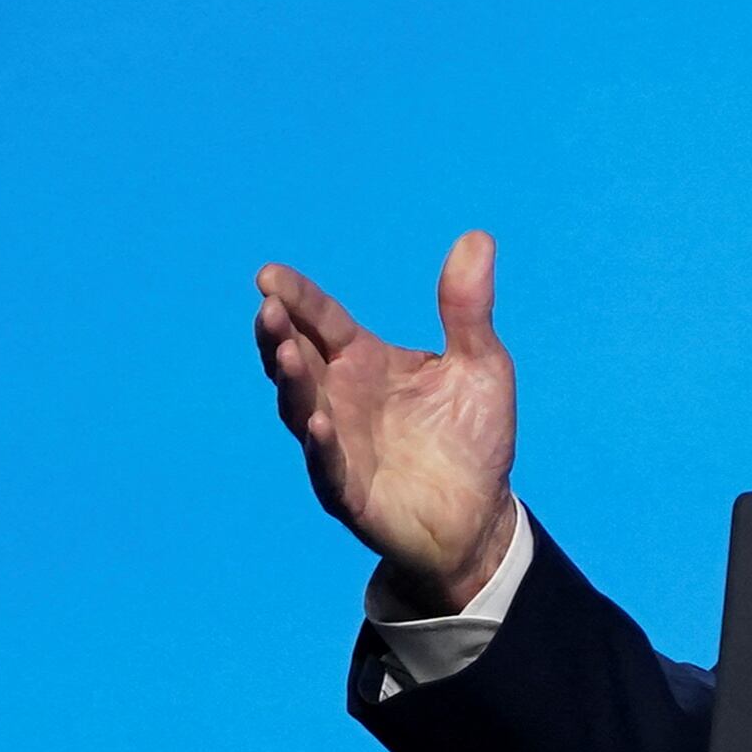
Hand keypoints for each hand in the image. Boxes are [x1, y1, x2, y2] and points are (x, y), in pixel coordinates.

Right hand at [254, 232, 519, 614]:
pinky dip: (321, 444)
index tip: (269, 275)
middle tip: (269, 308)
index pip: (323, 320)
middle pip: (297, 358)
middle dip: (278, 334)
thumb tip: (479, 236)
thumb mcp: (482, 365)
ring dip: (292, 382)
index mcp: (364, 360)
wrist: (480, 515)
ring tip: (288, 354)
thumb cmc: (472, 437)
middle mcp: (340, 396)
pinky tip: (317, 422)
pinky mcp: (348, 490)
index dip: (298, 298)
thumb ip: (468, 308)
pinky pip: (327, 465)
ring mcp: (337, 443)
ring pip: (300, 407)